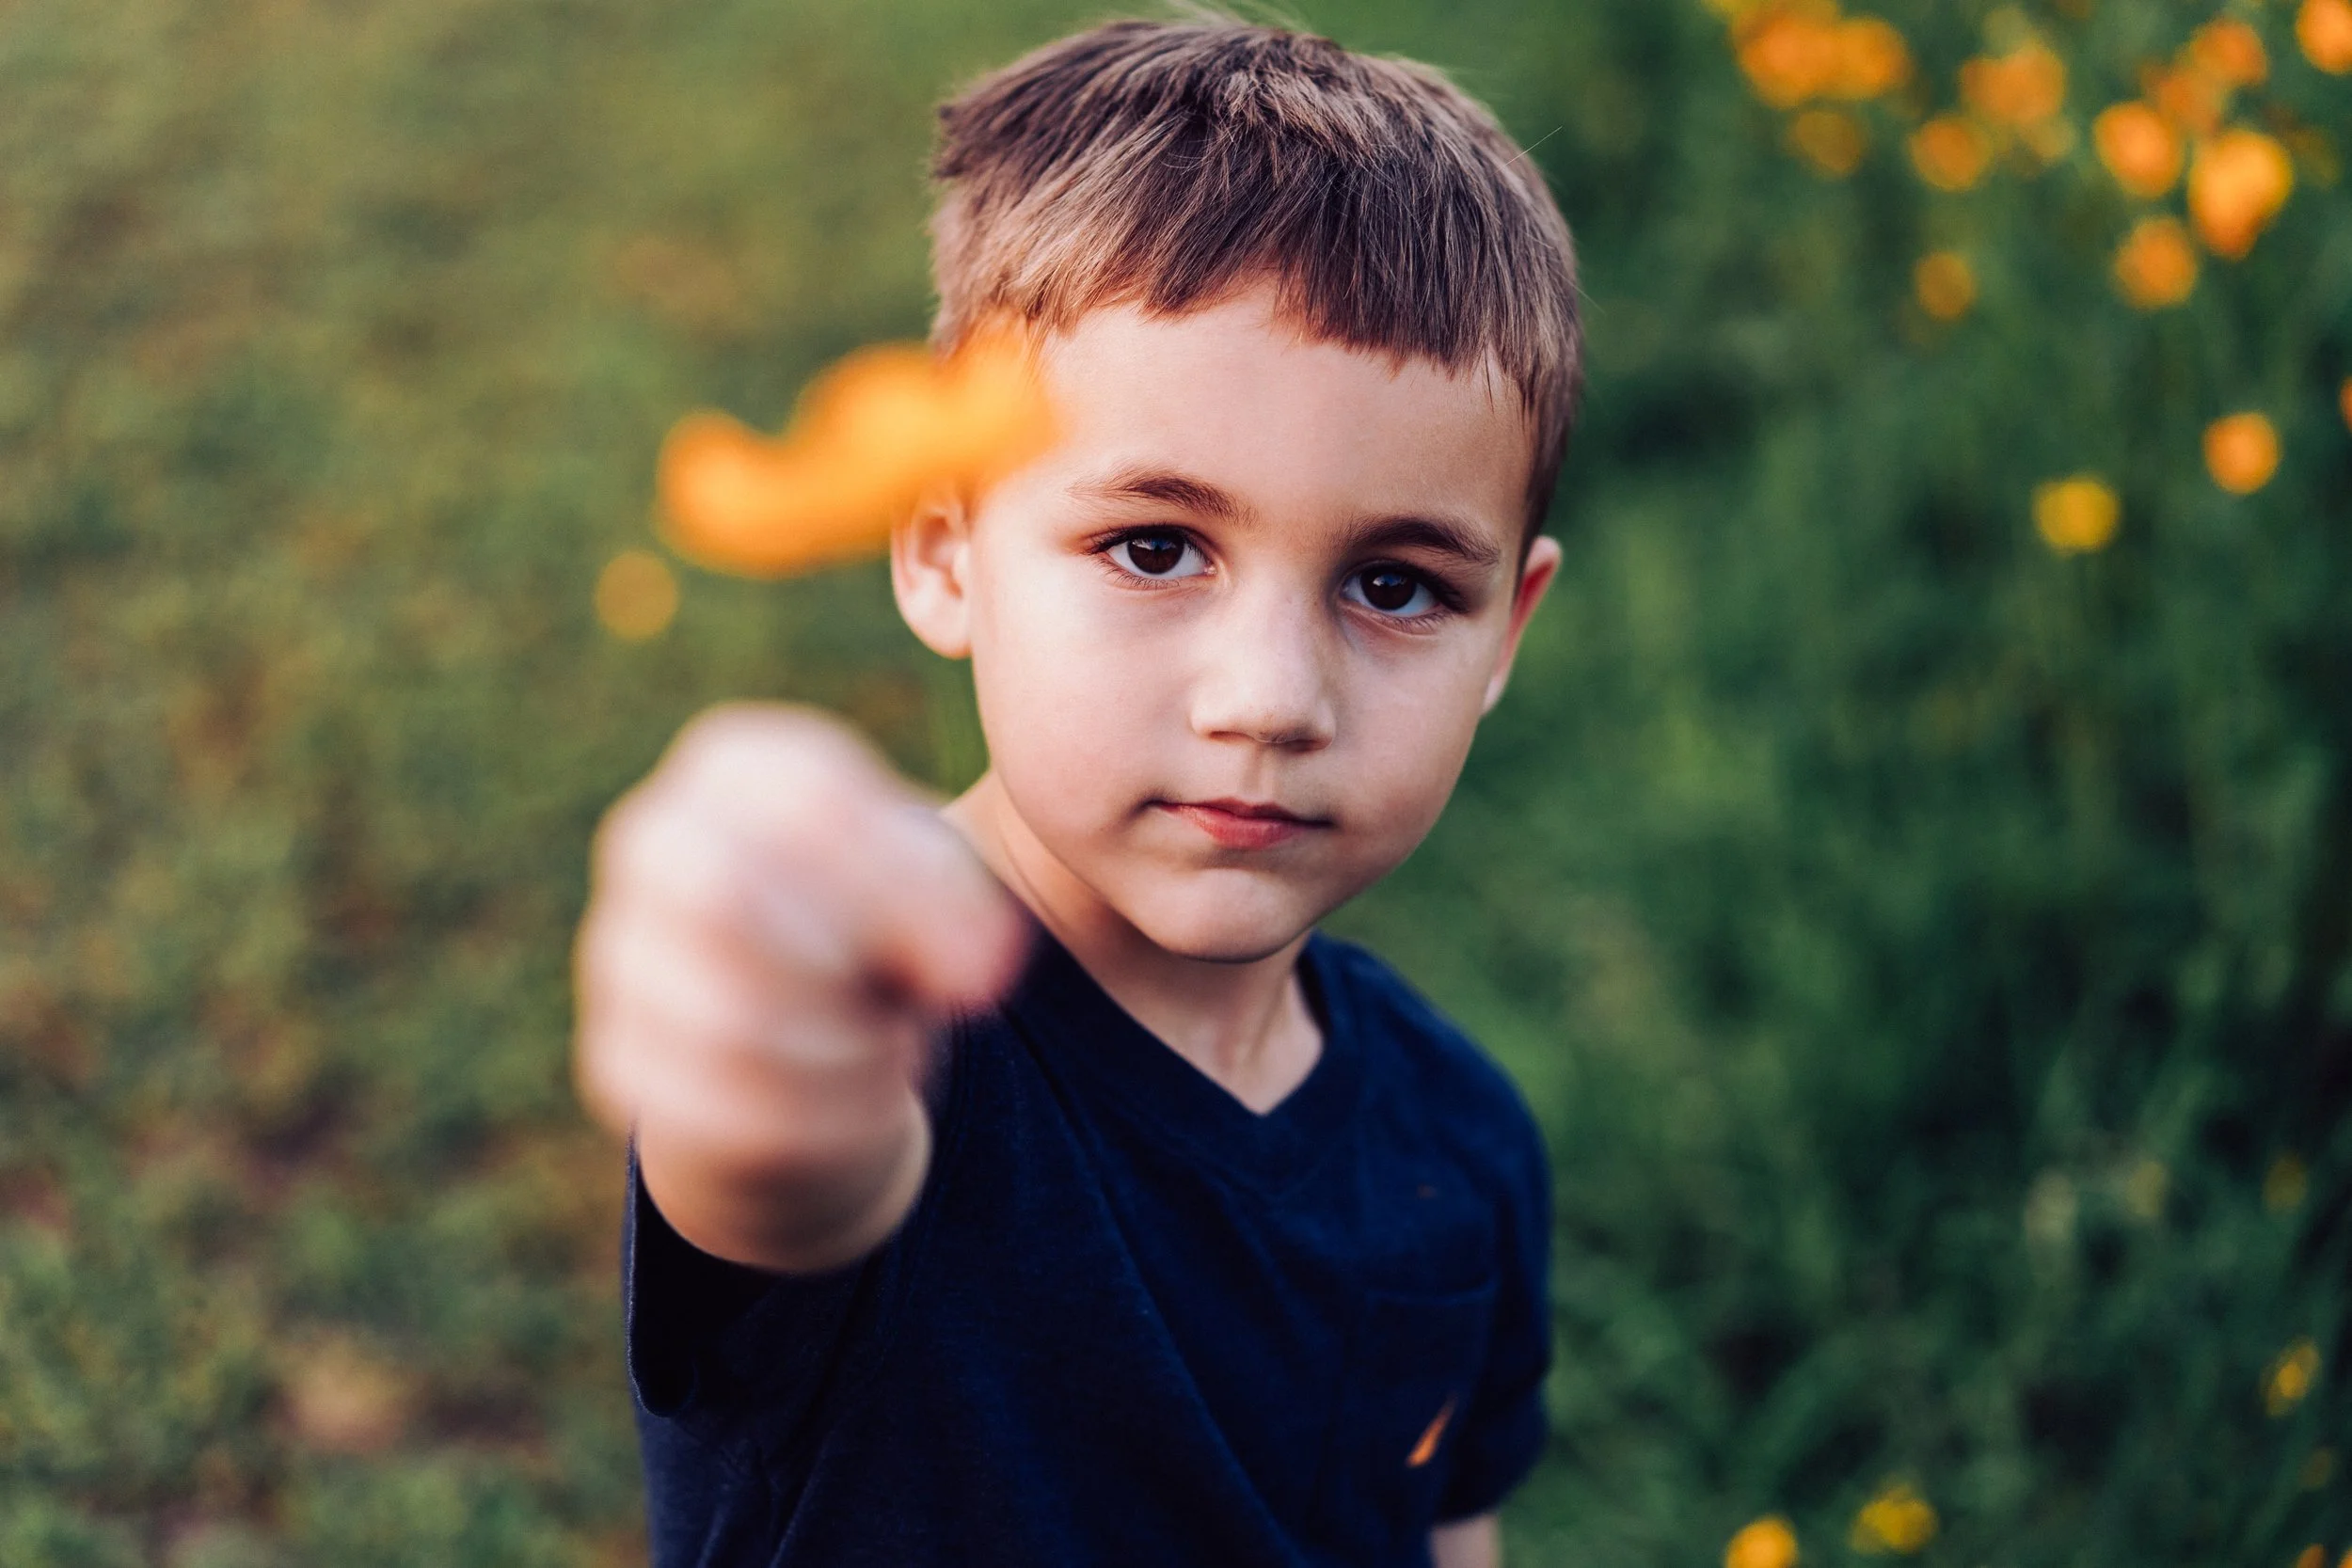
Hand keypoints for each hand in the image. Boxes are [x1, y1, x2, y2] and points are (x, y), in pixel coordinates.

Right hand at [574, 703, 1027, 1270]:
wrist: (812, 1039)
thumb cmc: (881, 928)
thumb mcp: (935, 888)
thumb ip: (961, 904)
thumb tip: (979, 970)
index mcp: (737, 770)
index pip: (805, 800)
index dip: (907, 888)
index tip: (990, 957)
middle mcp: (655, 845)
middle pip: (727, 895)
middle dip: (851, 965)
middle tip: (924, 1000)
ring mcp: (623, 957)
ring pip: (727, 1018)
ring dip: (847, 1048)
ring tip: (886, 1044)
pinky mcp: (621, 1066)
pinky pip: (725, 1109)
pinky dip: (824, 1117)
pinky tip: (854, 1099)